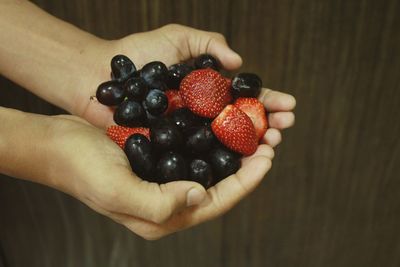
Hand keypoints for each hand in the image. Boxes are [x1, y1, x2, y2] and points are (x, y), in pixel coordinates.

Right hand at [40, 115, 273, 238]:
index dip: (246, 181)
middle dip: (247, 164)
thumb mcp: (117, 191)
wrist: (59, 144)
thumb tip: (200, 195)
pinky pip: (195, 150)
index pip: (216, 202)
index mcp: (163, 216)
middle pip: (220, 185)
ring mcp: (166, 178)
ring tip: (256, 130)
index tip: (268, 158)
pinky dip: (212, 138)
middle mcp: (169, 200)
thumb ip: (160, 203)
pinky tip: (224, 122)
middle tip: (269, 140)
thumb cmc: (82, 169)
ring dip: (233, 149)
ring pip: (211, 167)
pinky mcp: (161, 159)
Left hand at [75, 24, 294, 146]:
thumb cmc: (136, 56)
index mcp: (207, 90)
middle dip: (267, 125)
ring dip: (252, 144)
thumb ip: (208, 43)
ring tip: (271, 143)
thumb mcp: (176, 38)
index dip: (268, 101)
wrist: (99, 77)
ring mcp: (188, 133)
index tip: (288, 106)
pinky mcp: (172, 148)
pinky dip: (221, 159)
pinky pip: (200, 156)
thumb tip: (239, 62)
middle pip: (242, 122)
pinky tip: (241, 161)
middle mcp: (202, 114)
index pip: (245, 97)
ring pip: (226, 143)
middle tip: (283, 129)